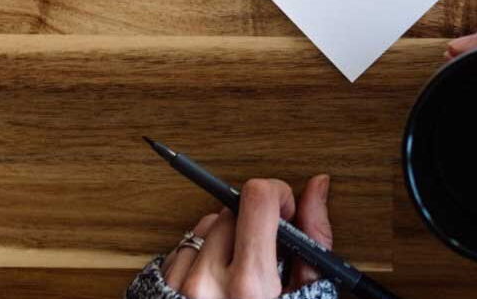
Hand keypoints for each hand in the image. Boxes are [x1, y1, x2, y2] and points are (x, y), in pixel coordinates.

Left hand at [160, 175, 332, 298]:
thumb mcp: (305, 297)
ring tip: (241, 273)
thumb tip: (316, 189)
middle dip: (253, 222)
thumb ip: (312, 239)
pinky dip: (203, 256)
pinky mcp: (160, 292)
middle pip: (231, 209)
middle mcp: (207, 285)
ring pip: (205, 226)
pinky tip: (219, 282)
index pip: (257, 198)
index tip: (285, 212)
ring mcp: (178, 289)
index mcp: (250, 285)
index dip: (278, 196)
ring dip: (226, 238)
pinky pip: (182, 249)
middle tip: (267, 252)